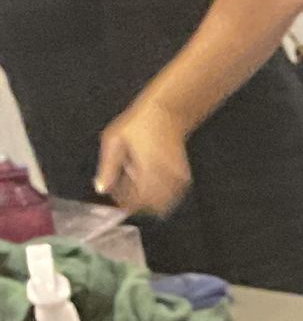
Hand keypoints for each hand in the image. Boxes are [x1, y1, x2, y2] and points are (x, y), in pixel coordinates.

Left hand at [96, 97, 192, 216]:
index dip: (124, 200)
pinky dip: (159, 193)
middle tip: (126, 182)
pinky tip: (151, 175)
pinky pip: (170, 197)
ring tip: (139, 175)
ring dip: (148, 196)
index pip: (136, 200)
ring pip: (161, 205)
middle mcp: (165, 177)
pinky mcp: (183, 180)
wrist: (165, 113)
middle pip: (149, 206)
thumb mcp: (114, 141)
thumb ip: (107, 167)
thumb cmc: (139, 124)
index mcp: (147, 169)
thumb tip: (101, 188)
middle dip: (136, 199)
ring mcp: (176, 180)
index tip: (115, 192)